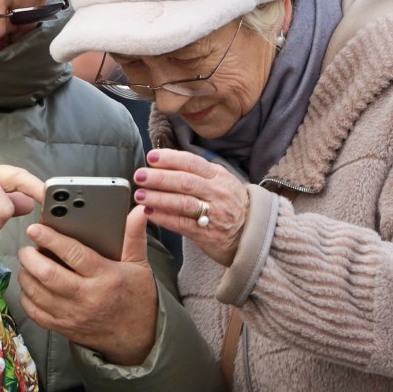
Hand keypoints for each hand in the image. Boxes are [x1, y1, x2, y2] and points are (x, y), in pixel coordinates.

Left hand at [17, 207, 156, 365]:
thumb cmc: (137, 298)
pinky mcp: (64, 328)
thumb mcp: (139, 265)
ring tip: (26, 263)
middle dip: (30, 258)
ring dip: (26, 275)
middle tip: (26, 248)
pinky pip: (36, 313)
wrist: (138, 337)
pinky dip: (27, 297)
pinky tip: (29, 285)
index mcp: (106, 277)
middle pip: (49, 275)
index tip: (36, 229)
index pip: (74, 255)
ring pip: (38, 294)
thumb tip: (138, 212)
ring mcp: (73, 315)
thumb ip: (134, 237)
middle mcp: (87, 297)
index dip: (52, 240)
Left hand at [134, 149, 247, 266]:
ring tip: (140, 195)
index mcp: (218, 176)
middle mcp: (216, 192)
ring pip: (182, 202)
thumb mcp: (221, 182)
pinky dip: (164, 218)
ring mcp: (213, 213)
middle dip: (159, 178)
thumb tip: (165, 163)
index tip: (151, 157)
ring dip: (158, 198)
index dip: (170, 159)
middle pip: (184, 181)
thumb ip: (197, 173)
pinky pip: (182, 224)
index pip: (191, 162)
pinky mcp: (207, 234)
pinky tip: (149, 213)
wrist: (253, 233)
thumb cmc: (230, 204)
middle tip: (140, 176)